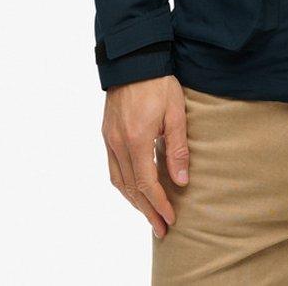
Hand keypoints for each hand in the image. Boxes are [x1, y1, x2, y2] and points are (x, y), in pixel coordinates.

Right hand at [101, 75, 189, 238]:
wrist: (134, 59)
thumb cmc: (159, 83)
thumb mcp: (176, 113)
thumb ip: (178, 148)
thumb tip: (181, 181)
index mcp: (136, 139)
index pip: (146, 184)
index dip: (159, 204)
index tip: (170, 218)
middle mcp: (118, 143)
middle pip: (130, 188)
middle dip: (146, 211)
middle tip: (161, 228)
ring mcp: (109, 138)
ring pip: (118, 181)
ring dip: (133, 201)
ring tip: (149, 214)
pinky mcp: (106, 133)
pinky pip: (112, 167)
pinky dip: (123, 184)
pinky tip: (134, 189)